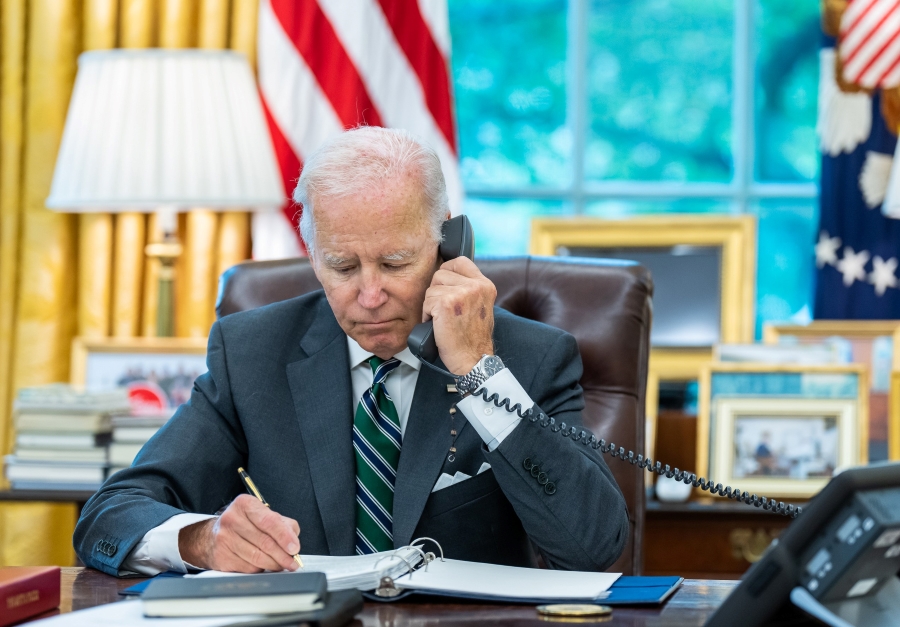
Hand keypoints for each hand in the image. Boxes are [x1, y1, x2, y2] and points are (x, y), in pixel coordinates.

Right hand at [178, 494, 300, 572]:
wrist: (212, 536)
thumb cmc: (245, 525)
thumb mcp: (264, 515)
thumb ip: (283, 525)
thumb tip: (293, 543)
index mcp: (245, 504)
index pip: (269, 521)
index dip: (284, 536)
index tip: (294, 548)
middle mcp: (232, 519)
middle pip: (264, 542)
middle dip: (283, 555)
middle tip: (292, 562)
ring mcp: (224, 538)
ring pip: (257, 557)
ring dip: (274, 565)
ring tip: (282, 565)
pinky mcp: (221, 556)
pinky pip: (247, 568)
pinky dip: (260, 569)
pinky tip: (263, 566)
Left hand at [422, 256, 495, 374]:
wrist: (473, 359)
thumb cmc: (473, 337)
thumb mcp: (480, 306)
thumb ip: (469, 289)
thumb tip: (448, 275)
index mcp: (485, 285)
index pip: (459, 261)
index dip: (447, 272)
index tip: (445, 287)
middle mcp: (476, 286)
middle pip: (440, 274)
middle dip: (437, 291)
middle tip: (445, 310)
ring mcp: (462, 293)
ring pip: (431, 288)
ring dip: (431, 305)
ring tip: (443, 319)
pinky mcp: (447, 303)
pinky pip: (427, 301)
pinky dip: (427, 315)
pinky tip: (438, 325)